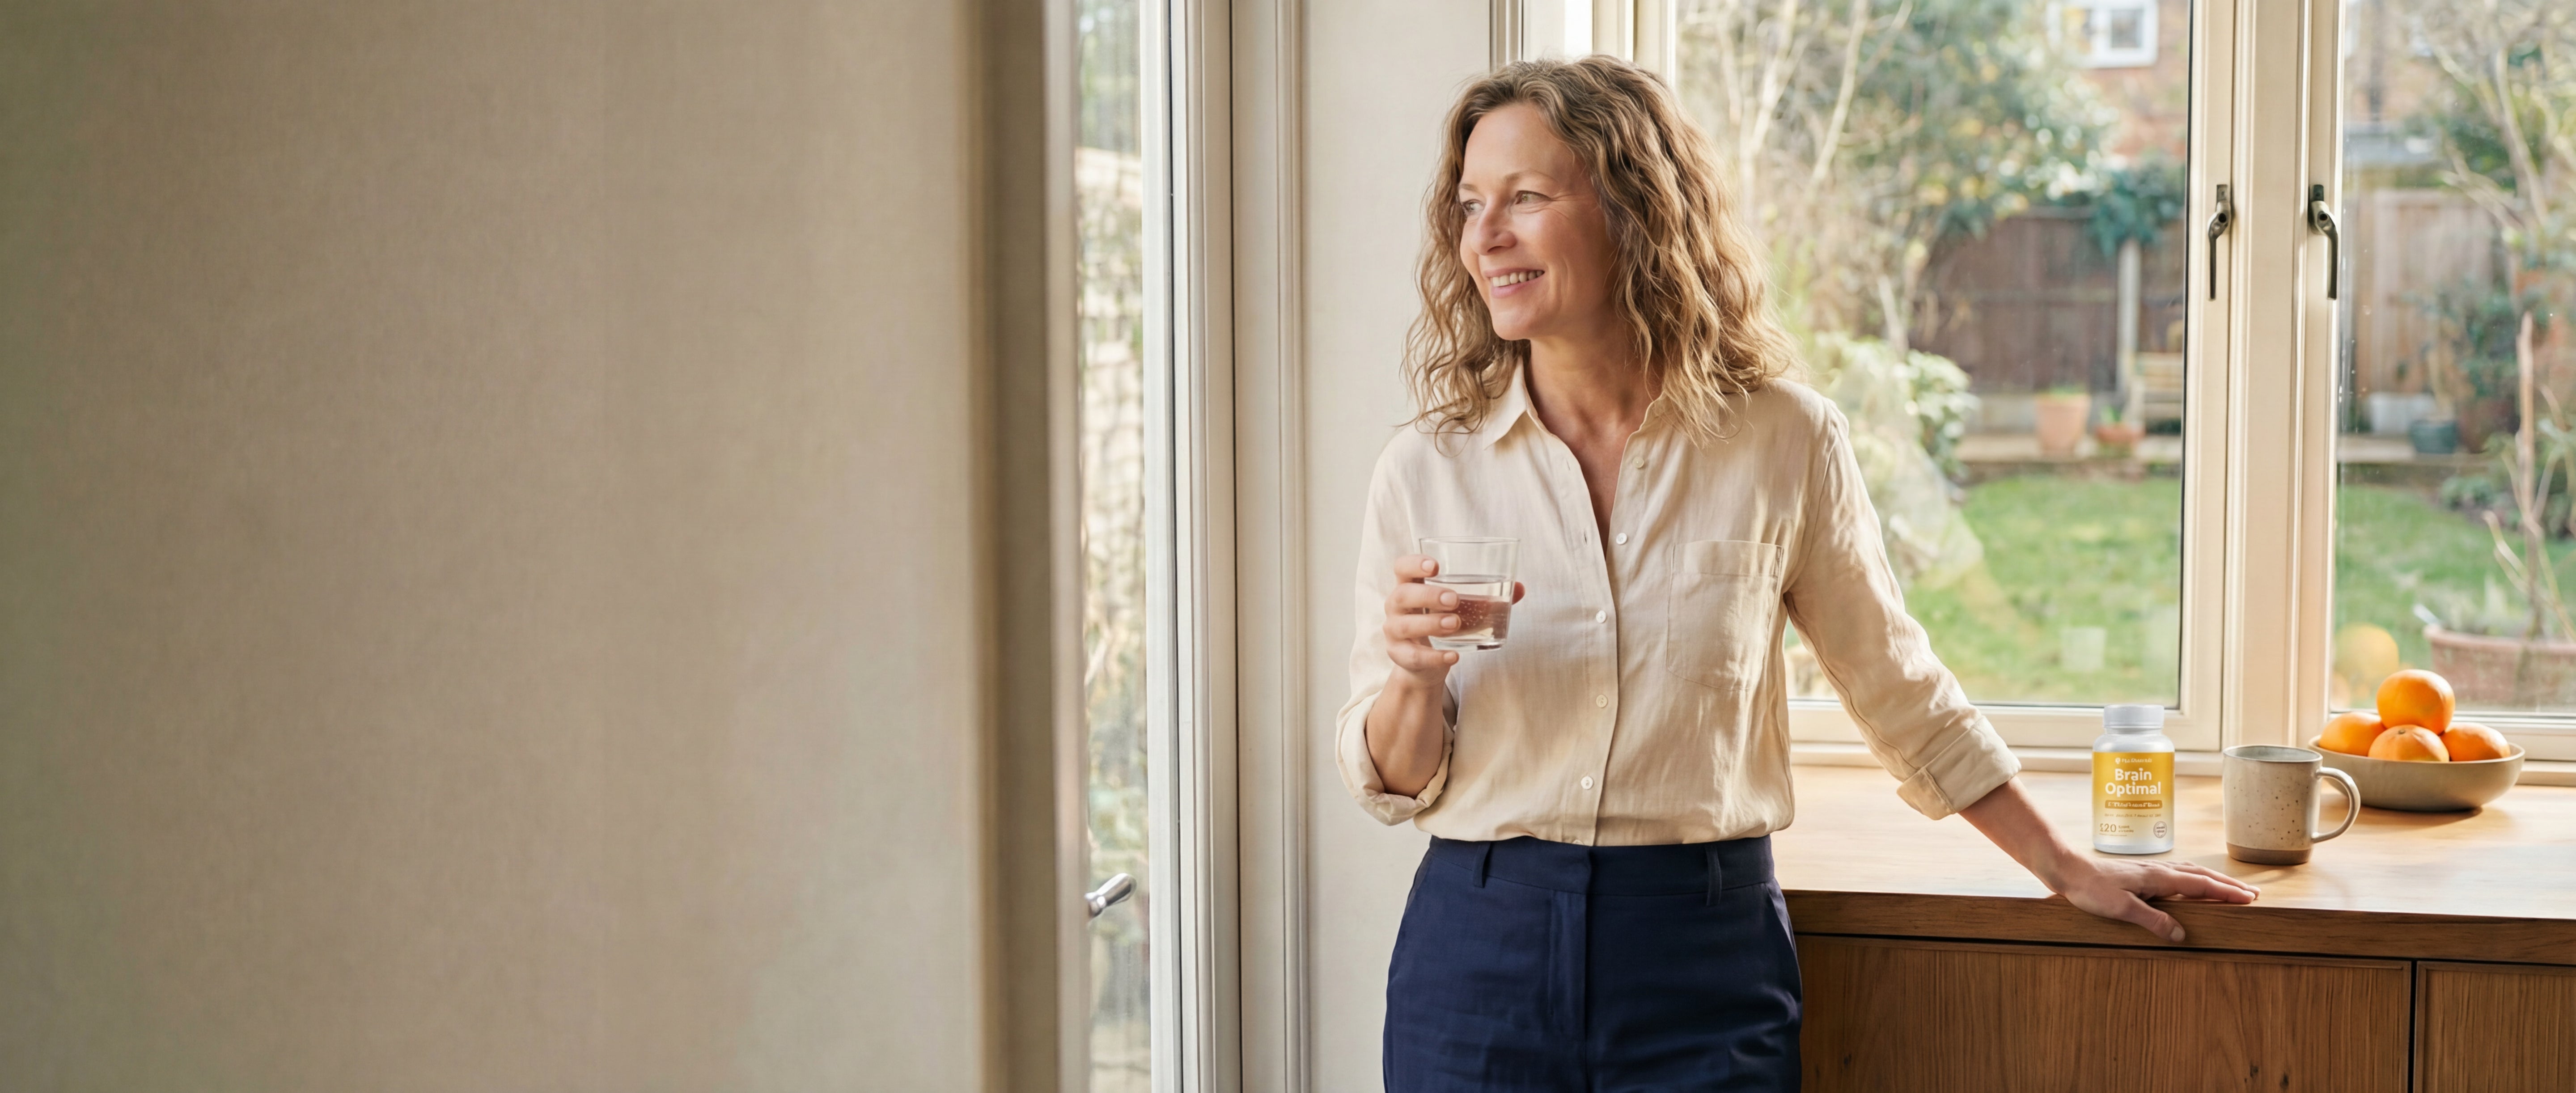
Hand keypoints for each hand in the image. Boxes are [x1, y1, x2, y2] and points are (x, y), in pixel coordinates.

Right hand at [1380, 554, 1524, 679]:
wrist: (1423, 662)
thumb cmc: (1441, 623)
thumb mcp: (1459, 608)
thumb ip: (1486, 597)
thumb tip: (1519, 587)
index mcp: (1409, 586)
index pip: (1401, 567)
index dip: (1414, 564)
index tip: (1436, 566)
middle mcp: (1396, 607)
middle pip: (1402, 595)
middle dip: (1428, 595)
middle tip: (1454, 599)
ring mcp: (1394, 631)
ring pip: (1405, 625)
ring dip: (1431, 623)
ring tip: (1455, 624)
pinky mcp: (1399, 655)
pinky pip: (1414, 656)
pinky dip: (1434, 657)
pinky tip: (1454, 656)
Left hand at [1959, 778, 2258, 942]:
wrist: (2067, 870)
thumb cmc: (2091, 889)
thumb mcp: (2122, 909)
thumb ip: (2153, 921)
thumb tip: (2181, 934)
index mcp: (2159, 878)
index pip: (2201, 885)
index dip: (2226, 892)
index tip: (2249, 897)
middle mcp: (2159, 871)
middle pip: (2202, 876)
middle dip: (2227, 885)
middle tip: (2252, 893)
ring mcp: (2151, 872)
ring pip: (2191, 873)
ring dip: (2213, 881)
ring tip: (2230, 888)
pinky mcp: (2141, 875)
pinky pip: (2178, 875)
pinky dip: (2194, 879)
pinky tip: (2192, 885)